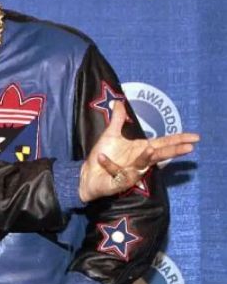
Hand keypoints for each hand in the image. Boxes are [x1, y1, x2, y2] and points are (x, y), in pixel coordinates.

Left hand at [79, 101, 198, 201]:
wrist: (88, 174)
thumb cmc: (102, 155)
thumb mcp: (111, 134)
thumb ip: (118, 119)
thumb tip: (119, 101)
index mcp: (141, 149)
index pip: (164, 143)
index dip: (178, 140)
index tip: (195, 138)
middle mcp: (140, 160)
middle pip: (160, 154)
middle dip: (174, 151)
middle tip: (189, 147)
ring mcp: (132, 172)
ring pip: (143, 164)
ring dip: (146, 157)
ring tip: (150, 150)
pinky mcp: (120, 181)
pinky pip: (117, 171)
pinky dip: (109, 164)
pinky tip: (101, 158)